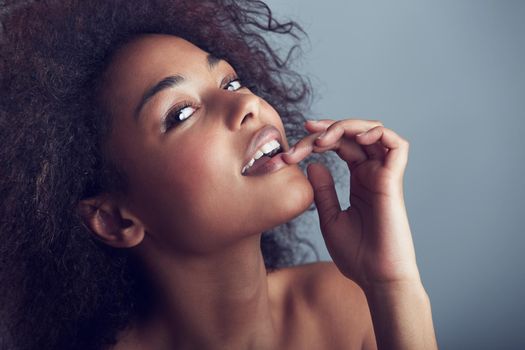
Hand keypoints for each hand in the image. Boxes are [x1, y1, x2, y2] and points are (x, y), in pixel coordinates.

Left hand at [282, 119, 420, 289]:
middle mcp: (372, 173)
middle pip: (352, 135)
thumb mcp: (329, 217)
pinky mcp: (394, 180)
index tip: (291, 149)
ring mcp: (384, 175)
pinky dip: (376, 133)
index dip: (317, 139)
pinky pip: (396, 145)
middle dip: (326, 130)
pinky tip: (354, 139)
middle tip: (303, 135)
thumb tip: (313, 164)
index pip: (340, 145)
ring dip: (346, 127)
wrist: (375, 277)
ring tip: (322, 139)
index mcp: (359, 180)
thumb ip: (323, 190)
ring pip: (372, 132)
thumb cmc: (356, 253)